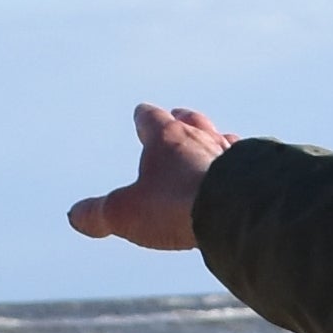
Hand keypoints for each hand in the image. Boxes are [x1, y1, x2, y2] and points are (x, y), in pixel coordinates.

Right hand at [69, 101, 235, 249]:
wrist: (234, 211)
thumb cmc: (175, 205)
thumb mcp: (125, 213)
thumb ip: (99, 214)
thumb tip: (75, 216)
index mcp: (167, 138)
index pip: (151, 118)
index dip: (144, 118)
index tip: (142, 116)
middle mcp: (202, 138)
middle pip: (192, 121)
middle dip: (184, 122)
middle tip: (181, 119)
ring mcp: (232, 153)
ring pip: (222, 139)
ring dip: (216, 141)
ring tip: (216, 143)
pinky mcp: (257, 173)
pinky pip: (250, 162)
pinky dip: (243, 164)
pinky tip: (246, 173)